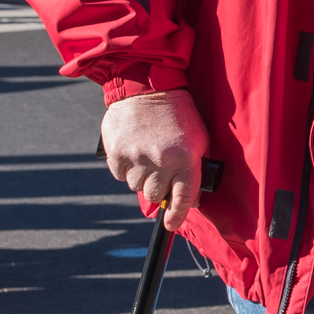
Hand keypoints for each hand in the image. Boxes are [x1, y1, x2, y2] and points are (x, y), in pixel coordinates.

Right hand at [102, 88, 209, 225]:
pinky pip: (119, 174)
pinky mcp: (116, 152)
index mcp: (185, 158)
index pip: (183, 198)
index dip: (177, 216)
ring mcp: (136, 157)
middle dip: (160, 188)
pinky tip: (133, 151)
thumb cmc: (178, 114)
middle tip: (161, 171)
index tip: (171, 226)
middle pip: (156, 194)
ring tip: (148, 155)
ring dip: (142, 177)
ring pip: (136, 186)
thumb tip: (191, 200)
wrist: (146, 87)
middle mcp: (161, 161)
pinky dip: (126, 168)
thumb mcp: (198, 138)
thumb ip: (196, 169)